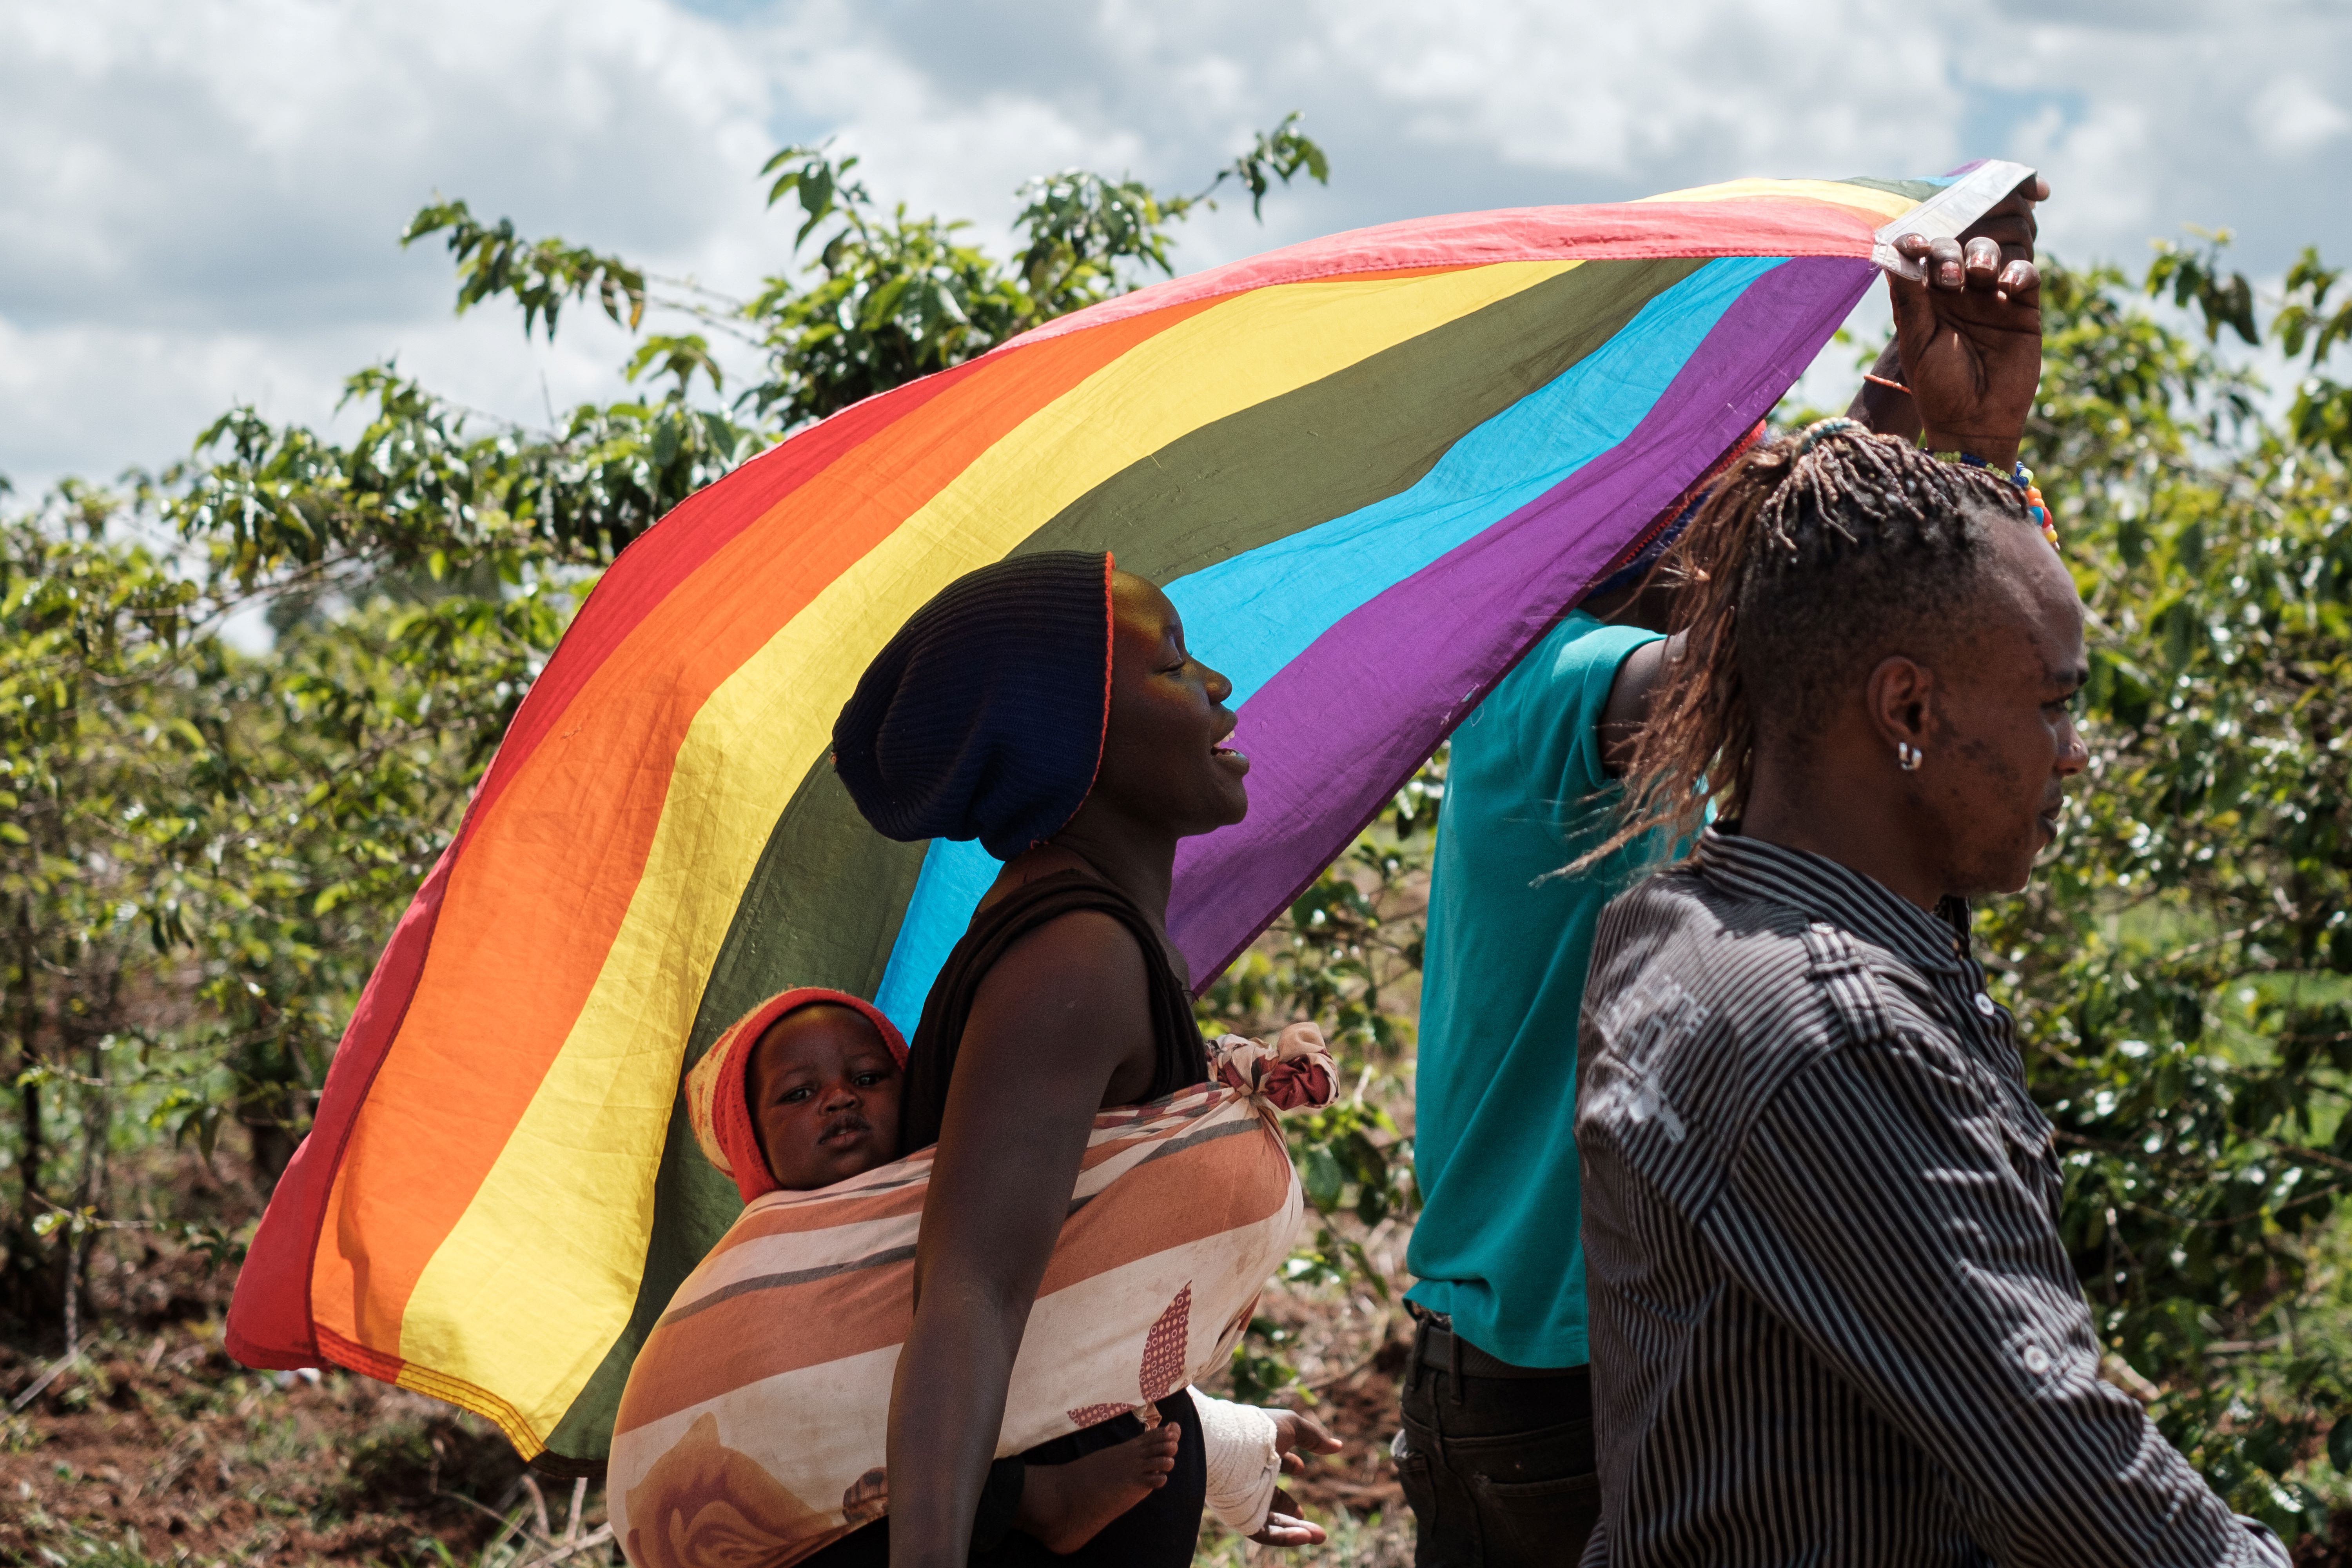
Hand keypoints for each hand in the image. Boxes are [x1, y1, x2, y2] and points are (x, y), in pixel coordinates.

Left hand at [1246, 1409, 1342, 1546]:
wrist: (1229, 1447)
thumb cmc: (1259, 1432)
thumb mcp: (1291, 1426)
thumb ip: (1314, 1437)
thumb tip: (1338, 1446)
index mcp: (1258, 1455)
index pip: (1275, 1465)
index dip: (1291, 1465)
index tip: (1301, 1468)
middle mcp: (1251, 1480)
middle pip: (1276, 1501)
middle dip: (1296, 1513)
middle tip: (1316, 1525)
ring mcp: (1246, 1500)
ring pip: (1273, 1522)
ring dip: (1297, 1530)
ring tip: (1319, 1536)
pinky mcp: (1241, 1517)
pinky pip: (1263, 1533)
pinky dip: (1284, 1537)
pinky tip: (1305, 1537)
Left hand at [1887, 174, 2051, 467]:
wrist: (1975, 421)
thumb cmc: (1938, 386)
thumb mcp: (1917, 341)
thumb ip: (1909, 298)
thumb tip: (1894, 252)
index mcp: (1925, 297)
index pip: (1921, 257)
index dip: (1918, 243)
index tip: (1913, 244)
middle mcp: (1956, 291)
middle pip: (1956, 246)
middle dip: (1951, 250)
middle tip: (1950, 275)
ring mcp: (1990, 296)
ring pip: (1989, 252)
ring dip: (1983, 254)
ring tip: (1978, 273)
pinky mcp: (2022, 306)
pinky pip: (2025, 274)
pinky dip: (2018, 272)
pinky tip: (2008, 286)